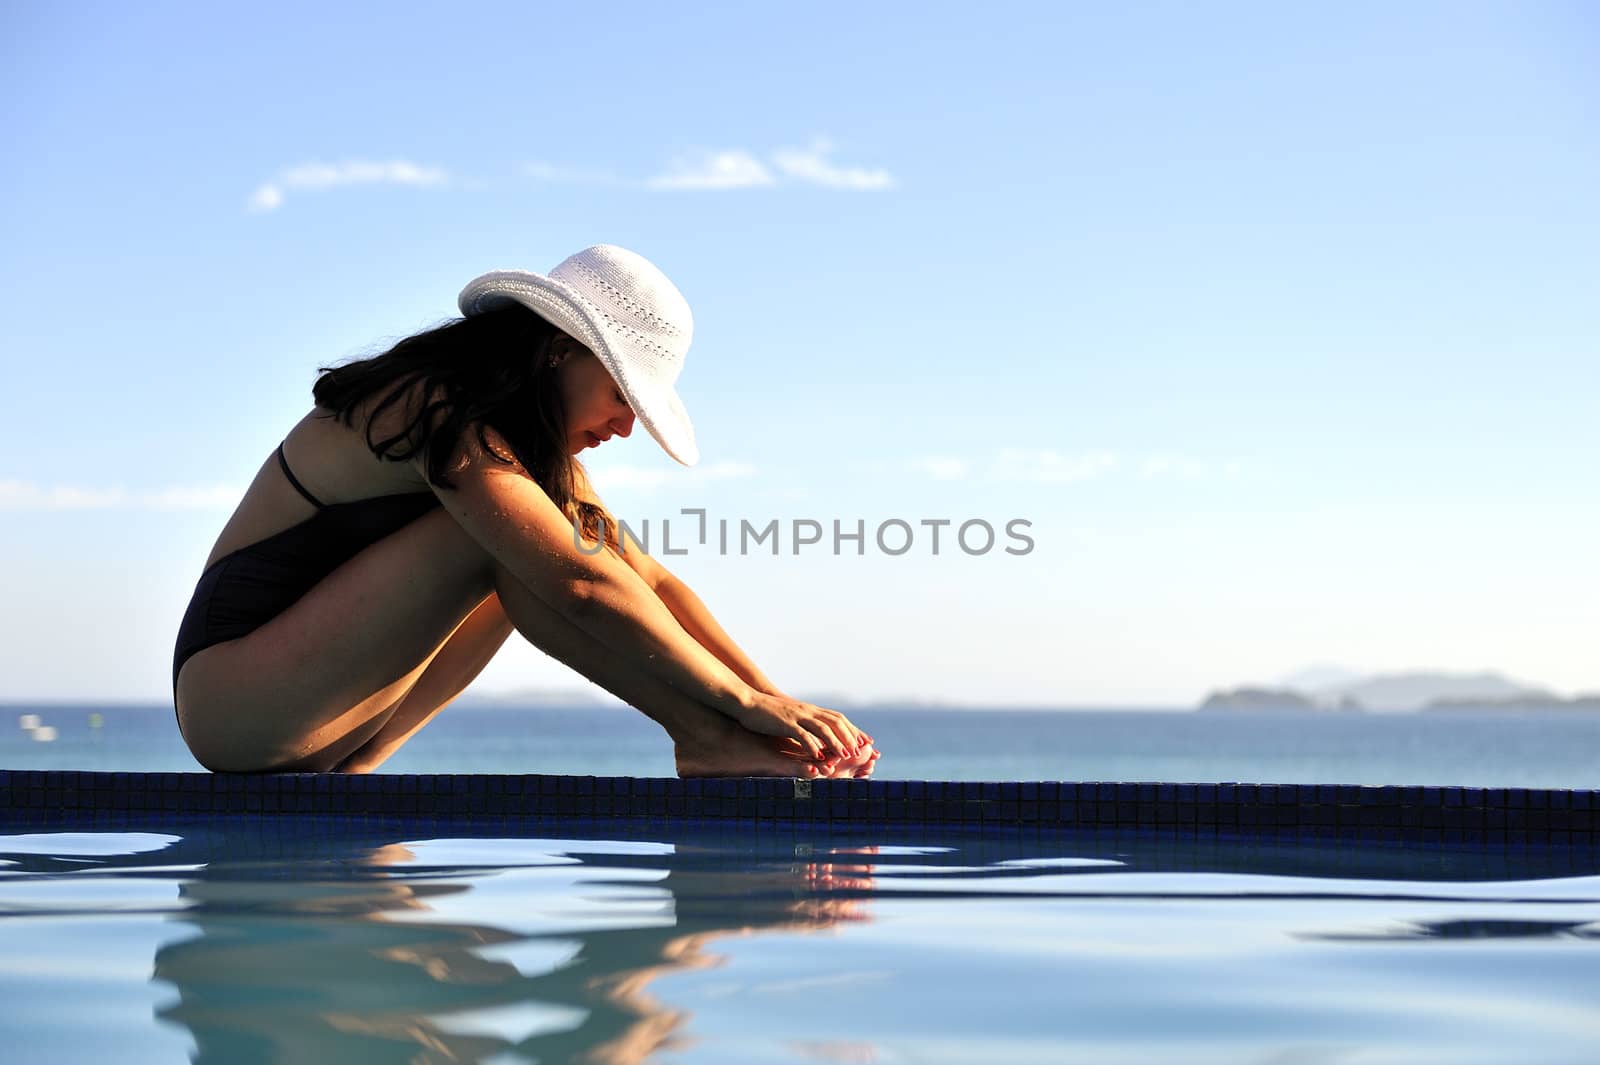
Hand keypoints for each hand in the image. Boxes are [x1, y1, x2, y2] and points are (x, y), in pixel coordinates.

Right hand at [732, 690, 872, 760]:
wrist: (748, 702)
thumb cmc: (768, 712)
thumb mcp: (791, 717)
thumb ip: (805, 724)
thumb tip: (818, 737)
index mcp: (810, 710)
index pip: (838, 718)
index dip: (853, 730)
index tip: (867, 741)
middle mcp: (807, 711)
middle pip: (835, 722)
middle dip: (850, 736)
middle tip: (861, 751)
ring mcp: (797, 716)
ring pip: (822, 728)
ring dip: (836, 742)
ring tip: (845, 755)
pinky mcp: (785, 723)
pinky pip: (802, 734)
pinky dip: (812, 745)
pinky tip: (819, 756)